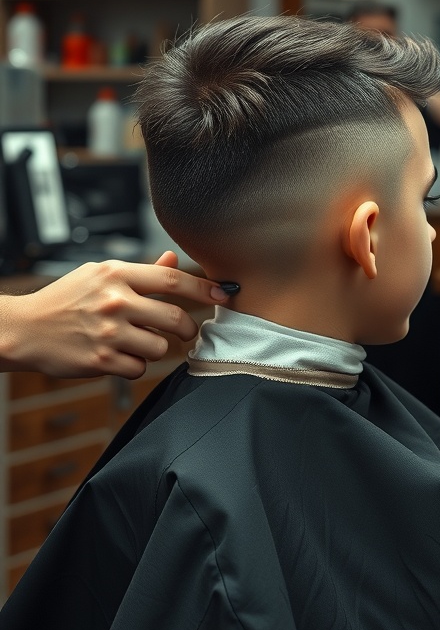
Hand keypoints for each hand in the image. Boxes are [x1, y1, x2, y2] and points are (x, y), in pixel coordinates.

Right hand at [0, 251, 230, 378]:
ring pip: (160, 347)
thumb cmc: (65, 299)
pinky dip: (136, 365)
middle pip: (175, 317)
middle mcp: (115, 301)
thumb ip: (139, 272)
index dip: (204, 288)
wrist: (24, 329)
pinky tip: (120, 355)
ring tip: (136, 341)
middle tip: (186, 331)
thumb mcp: (99, 275)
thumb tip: (173, 261)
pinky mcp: (101, 361)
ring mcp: (108, 333)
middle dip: (188, 328)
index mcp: (116, 274)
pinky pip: (140, 368)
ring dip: (156, 347)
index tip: (225, 294)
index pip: (173, 280)